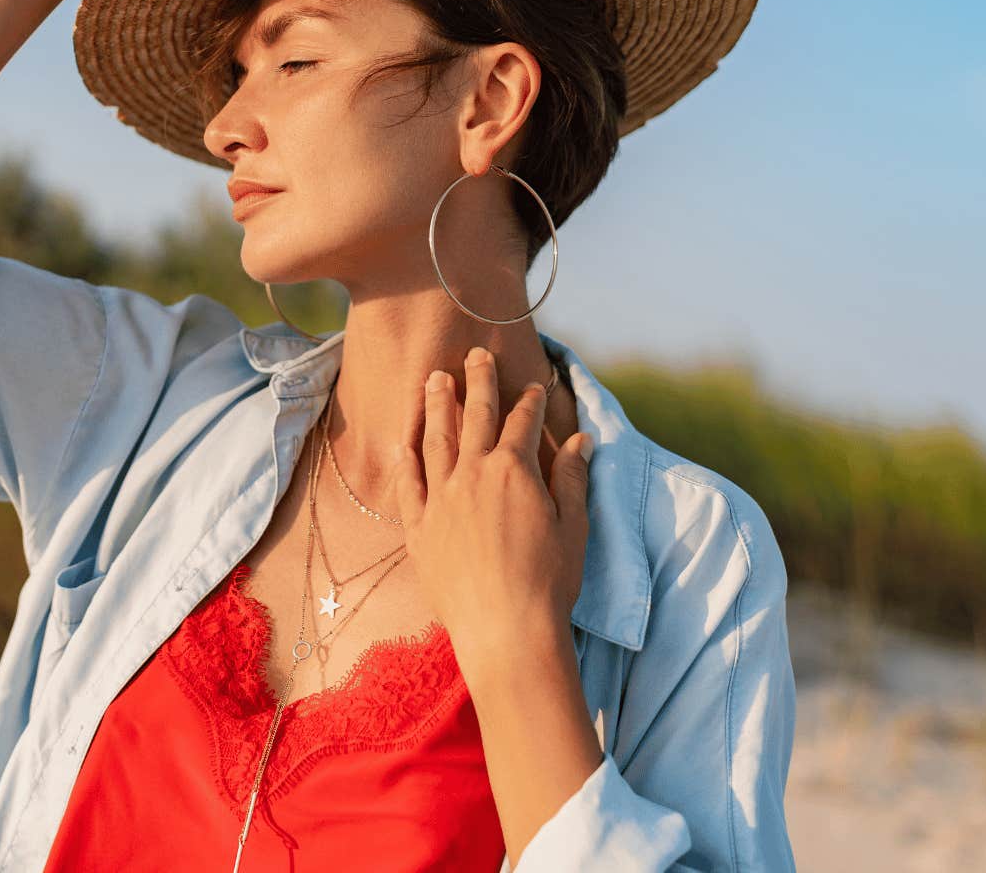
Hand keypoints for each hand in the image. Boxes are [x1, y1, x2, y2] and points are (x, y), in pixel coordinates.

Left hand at [392, 346, 593, 670]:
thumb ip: (571, 478)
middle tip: (474, 354)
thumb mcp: (573, 526)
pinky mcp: (419, 528)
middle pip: (473, 416)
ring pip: (435, 439)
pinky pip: (408, 482)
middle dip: (476, 381)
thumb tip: (580, 440)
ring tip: (433, 380)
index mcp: (513, 470)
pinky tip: (405, 440)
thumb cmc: (549, 582)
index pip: (522, 422)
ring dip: (435, 406)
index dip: (529, 400)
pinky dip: (406, 456)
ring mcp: (441, 499)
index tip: (532, 384)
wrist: (505, 630)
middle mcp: (472, 474)